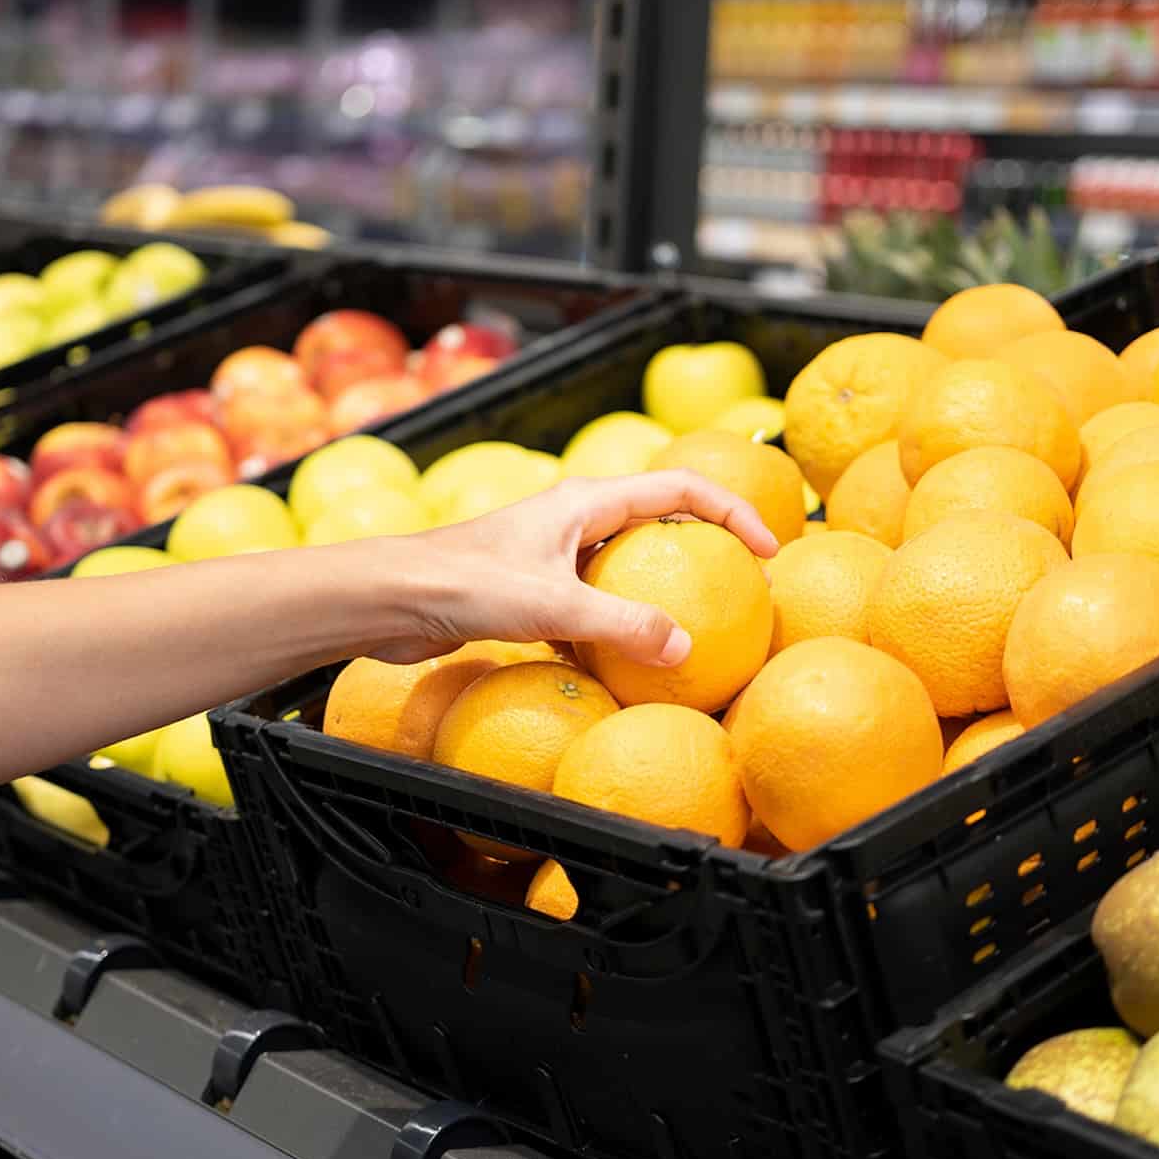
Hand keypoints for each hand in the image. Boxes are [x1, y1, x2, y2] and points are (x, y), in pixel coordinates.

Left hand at [362, 471, 776, 664]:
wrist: (390, 599)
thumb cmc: (464, 586)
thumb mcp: (555, 606)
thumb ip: (623, 626)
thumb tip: (686, 648)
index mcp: (586, 501)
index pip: (680, 490)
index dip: (733, 513)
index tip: (768, 551)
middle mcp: (571, 519)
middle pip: (656, 522)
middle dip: (702, 550)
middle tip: (739, 590)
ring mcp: (549, 554)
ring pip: (621, 568)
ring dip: (655, 594)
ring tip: (692, 633)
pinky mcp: (527, 589)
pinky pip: (589, 604)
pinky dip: (612, 629)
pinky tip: (623, 668)